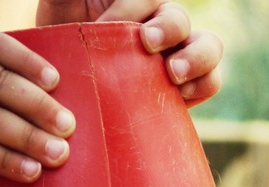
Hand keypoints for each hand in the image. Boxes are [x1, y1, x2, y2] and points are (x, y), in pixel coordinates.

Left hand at [36, 0, 222, 106]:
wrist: (62, 87)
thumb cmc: (58, 40)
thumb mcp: (61, 7)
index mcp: (135, 2)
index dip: (129, 9)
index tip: (101, 26)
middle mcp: (161, 25)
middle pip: (179, 18)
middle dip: (168, 29)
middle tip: (147, 43)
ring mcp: (177, 55)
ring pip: (209, 46)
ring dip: (196, 57)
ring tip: (173, 73)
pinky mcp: (184, 88)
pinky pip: (210, 81)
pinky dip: (203, 85)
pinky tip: (181, 95)